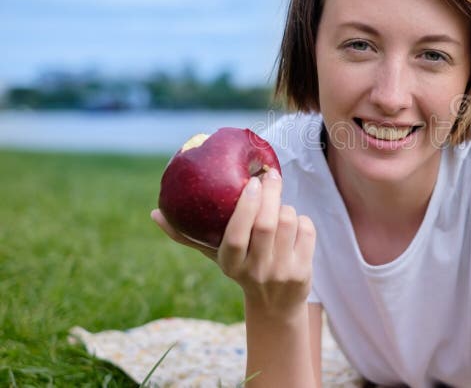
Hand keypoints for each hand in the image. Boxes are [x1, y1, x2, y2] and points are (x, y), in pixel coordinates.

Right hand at [151, 168, 316, 319]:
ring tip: (279, 206)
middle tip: (270, 176)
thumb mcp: (215, 255)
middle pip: (267, 225)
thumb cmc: (242, 267)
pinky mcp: (303, 271)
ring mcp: (281, 272)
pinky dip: (301, 220)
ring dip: (286, 207)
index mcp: (230, 263)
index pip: (236, 235)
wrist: (276, 304)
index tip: (251, 183)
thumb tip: (154, 213)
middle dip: (271, 194)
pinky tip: (293, 224)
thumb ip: (188, 236)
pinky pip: (306, 230)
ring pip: (288, 223)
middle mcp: (255, 270)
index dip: (246, 207)